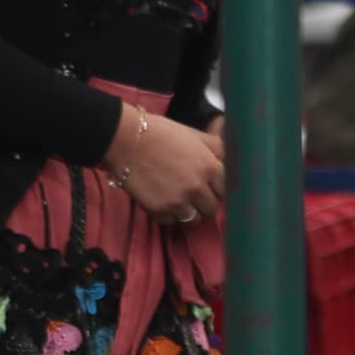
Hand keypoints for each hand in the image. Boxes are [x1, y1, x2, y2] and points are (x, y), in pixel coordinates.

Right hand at [115, 110, 227, 225]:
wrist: (124, 139)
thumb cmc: (160, 133)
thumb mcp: (194, 135)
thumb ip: (216, 148)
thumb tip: (230, 155)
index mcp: (210, 168)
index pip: (226, 191)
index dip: (218, 190)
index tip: (211, 188)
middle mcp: (197, 188)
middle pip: (212, 209)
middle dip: (205, 203)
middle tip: (195, 196)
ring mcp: (177, 201)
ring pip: (194, 220)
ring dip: (189, 213)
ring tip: (180, 202)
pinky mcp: (158, 210)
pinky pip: (171, 222)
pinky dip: (169, 216)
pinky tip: (164, 202)